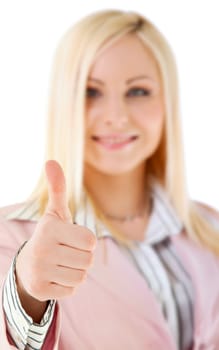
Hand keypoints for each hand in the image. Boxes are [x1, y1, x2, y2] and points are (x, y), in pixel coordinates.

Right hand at [16, 160, 96, 301]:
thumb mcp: (55, 212)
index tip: (72, 238)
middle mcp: (42, 250)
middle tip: (67, 252)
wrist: (28, 264)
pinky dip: (68, 285)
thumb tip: (51, 161)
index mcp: (50, 229)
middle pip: (88, 260)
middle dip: (83, 257)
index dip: (86, 241)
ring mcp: (39, 271)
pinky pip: (72, 290)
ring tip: (61, 264)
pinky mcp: (40, 290)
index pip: (90, 242)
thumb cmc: (50, 235)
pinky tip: (55, 276)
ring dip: (76, 271)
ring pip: (81, 276)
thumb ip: (57, 188)